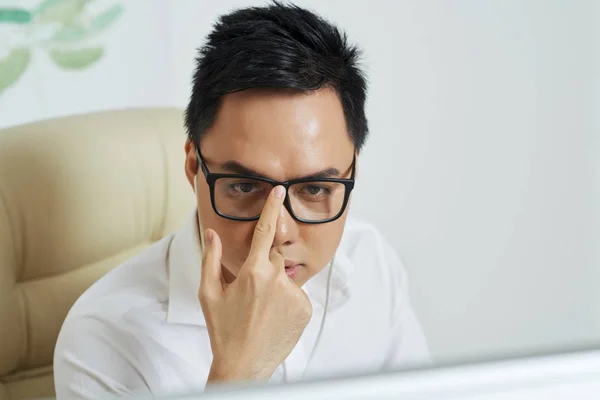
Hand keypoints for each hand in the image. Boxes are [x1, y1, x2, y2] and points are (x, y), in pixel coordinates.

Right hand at [199, 185, 312, 383]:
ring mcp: (294, 295)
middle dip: (264, 266)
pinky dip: (287, 301)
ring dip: (275, 285)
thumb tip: (212, 233)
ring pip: (286, 277)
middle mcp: (277, 280)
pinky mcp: (306, 309)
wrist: (244, 365)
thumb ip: (211, 259)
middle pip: (275, 257)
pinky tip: (274, 316)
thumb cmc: (223, 329)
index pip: (265, 232)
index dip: (272, 208)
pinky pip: (297, 294)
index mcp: (253, 272)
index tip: (280, 191)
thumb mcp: (209, 293)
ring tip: (261, 308)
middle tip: (251, 291)